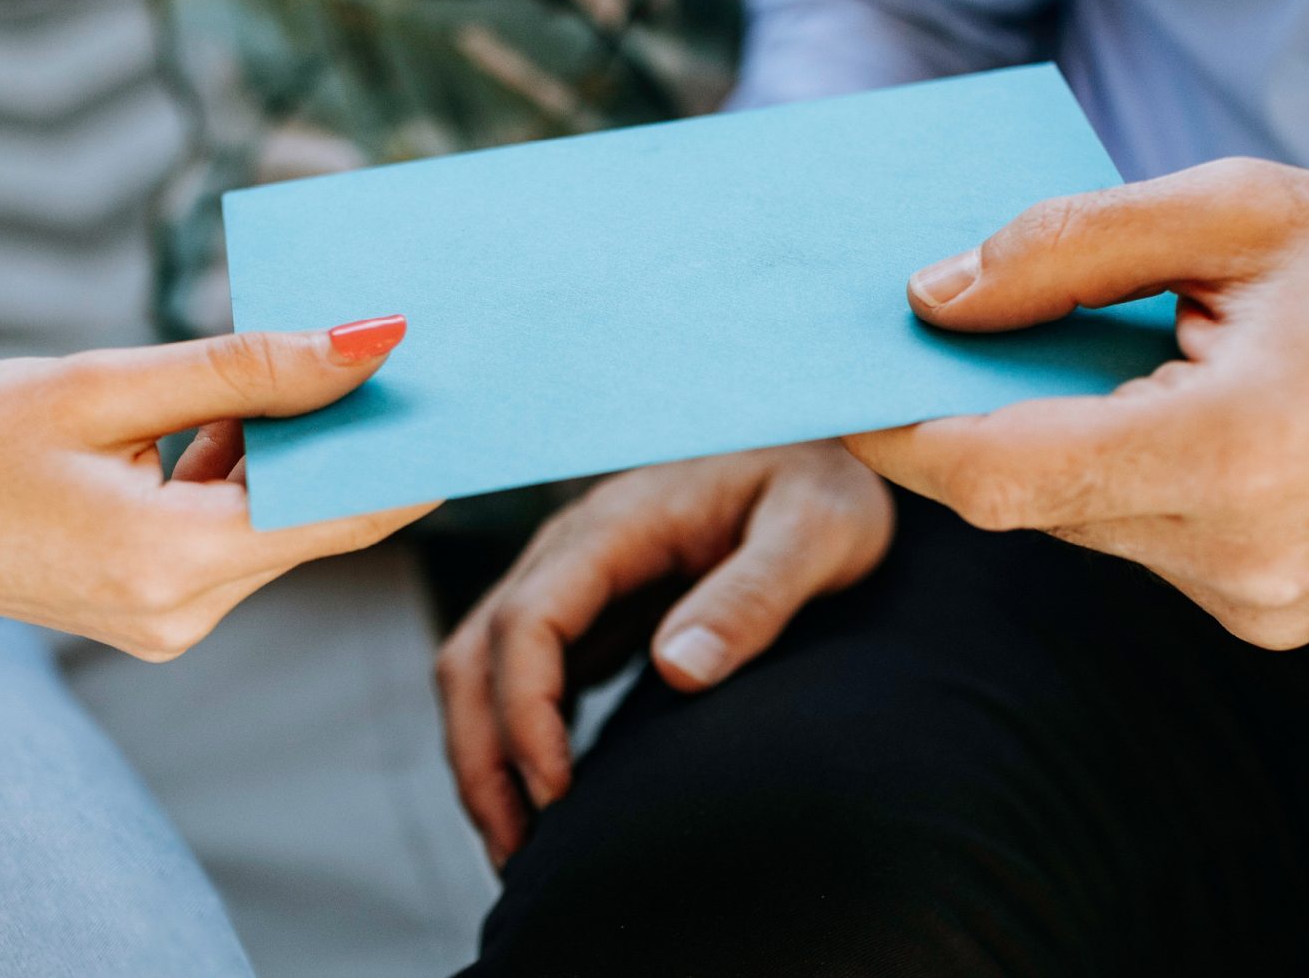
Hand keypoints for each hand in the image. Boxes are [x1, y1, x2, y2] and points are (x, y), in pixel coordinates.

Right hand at [0, 317, 436, 798]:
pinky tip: (220, 408)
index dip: (419, 442)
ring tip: (300, 350)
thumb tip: (374, 337)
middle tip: (407, 332)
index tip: (476, 377)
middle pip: (317, 512)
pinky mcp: (149, 607)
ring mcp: (167, 620)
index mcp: (177, 562)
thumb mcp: (109, 382)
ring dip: (288, 441)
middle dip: (357, 426)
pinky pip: (229, 531)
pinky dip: (239, 471)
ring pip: (275, 518)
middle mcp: (185, 611)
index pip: (349, 508)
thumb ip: (250, 367)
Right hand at [437, 444, 890, 863]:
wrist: (830, 450)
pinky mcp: (595, 611)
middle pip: (478, 653)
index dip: (525, 712)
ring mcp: (577, 581)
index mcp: (617, 524)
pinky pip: (528, 678)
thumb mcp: (819, 529)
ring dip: (488, 758)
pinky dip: (519, 742)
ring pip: (485, 669)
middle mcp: (575, 549)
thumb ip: (756, 592)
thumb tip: (679, 668)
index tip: (557, 793)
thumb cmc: (829, 484)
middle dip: (482, 757)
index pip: (528, 620)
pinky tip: (552, 806)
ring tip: (520, 854)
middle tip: (518, 858)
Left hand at [844, 158, 1308, 650]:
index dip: (895, 428)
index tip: (819, 378)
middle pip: (1024, 500)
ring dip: (1037, 443)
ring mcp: (1257, 604)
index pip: (1003, 471)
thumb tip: (930, 295)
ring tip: (1030, 348)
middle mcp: (1241, 555)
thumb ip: (1072, 247)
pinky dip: (1106, 473)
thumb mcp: (1244, 210)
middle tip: (898, 334)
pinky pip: (1135, 542)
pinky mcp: (1267, 618)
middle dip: (957, 419)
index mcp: (1239, 452)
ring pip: (1074, 524)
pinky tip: (1127, 402)